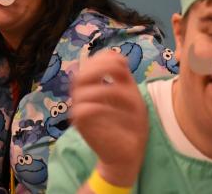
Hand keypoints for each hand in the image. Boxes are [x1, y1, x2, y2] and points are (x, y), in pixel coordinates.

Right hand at [71, 50, 148, 186]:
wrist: (128, 154)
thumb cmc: (131, 125)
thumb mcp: (132, 95)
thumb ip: (124, 78)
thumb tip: (120, 58)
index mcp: (93, 88)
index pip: (89, 65)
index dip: (103, 58)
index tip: (123, 61)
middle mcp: (82, 97)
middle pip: (80, 74)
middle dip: (101, 67)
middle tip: (121, 71)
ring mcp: (80, 111)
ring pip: (80, 91)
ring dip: (106, 87)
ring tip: (125, 94)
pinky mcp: (82, 126)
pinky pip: (83, 109)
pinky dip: (100, 105)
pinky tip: (114, 107)